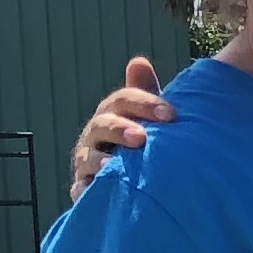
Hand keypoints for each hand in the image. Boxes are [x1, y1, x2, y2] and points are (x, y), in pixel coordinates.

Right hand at [65, 57, 170, 198]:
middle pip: (103, 125)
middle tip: (141, 137)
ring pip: (88, 157)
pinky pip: (81, 189)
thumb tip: (138, 61)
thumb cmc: (141, 142)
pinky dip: (86, 189)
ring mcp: (87, 161)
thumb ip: (145, 93)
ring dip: (101, 160)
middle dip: (120, 129)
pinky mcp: (83, 188)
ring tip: (114, 165)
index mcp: (113, 113)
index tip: (171, 114)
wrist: (127, 179)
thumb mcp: (147, 119)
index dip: (145, 103)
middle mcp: (96, 134)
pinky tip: (94, 191)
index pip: (124, 100)